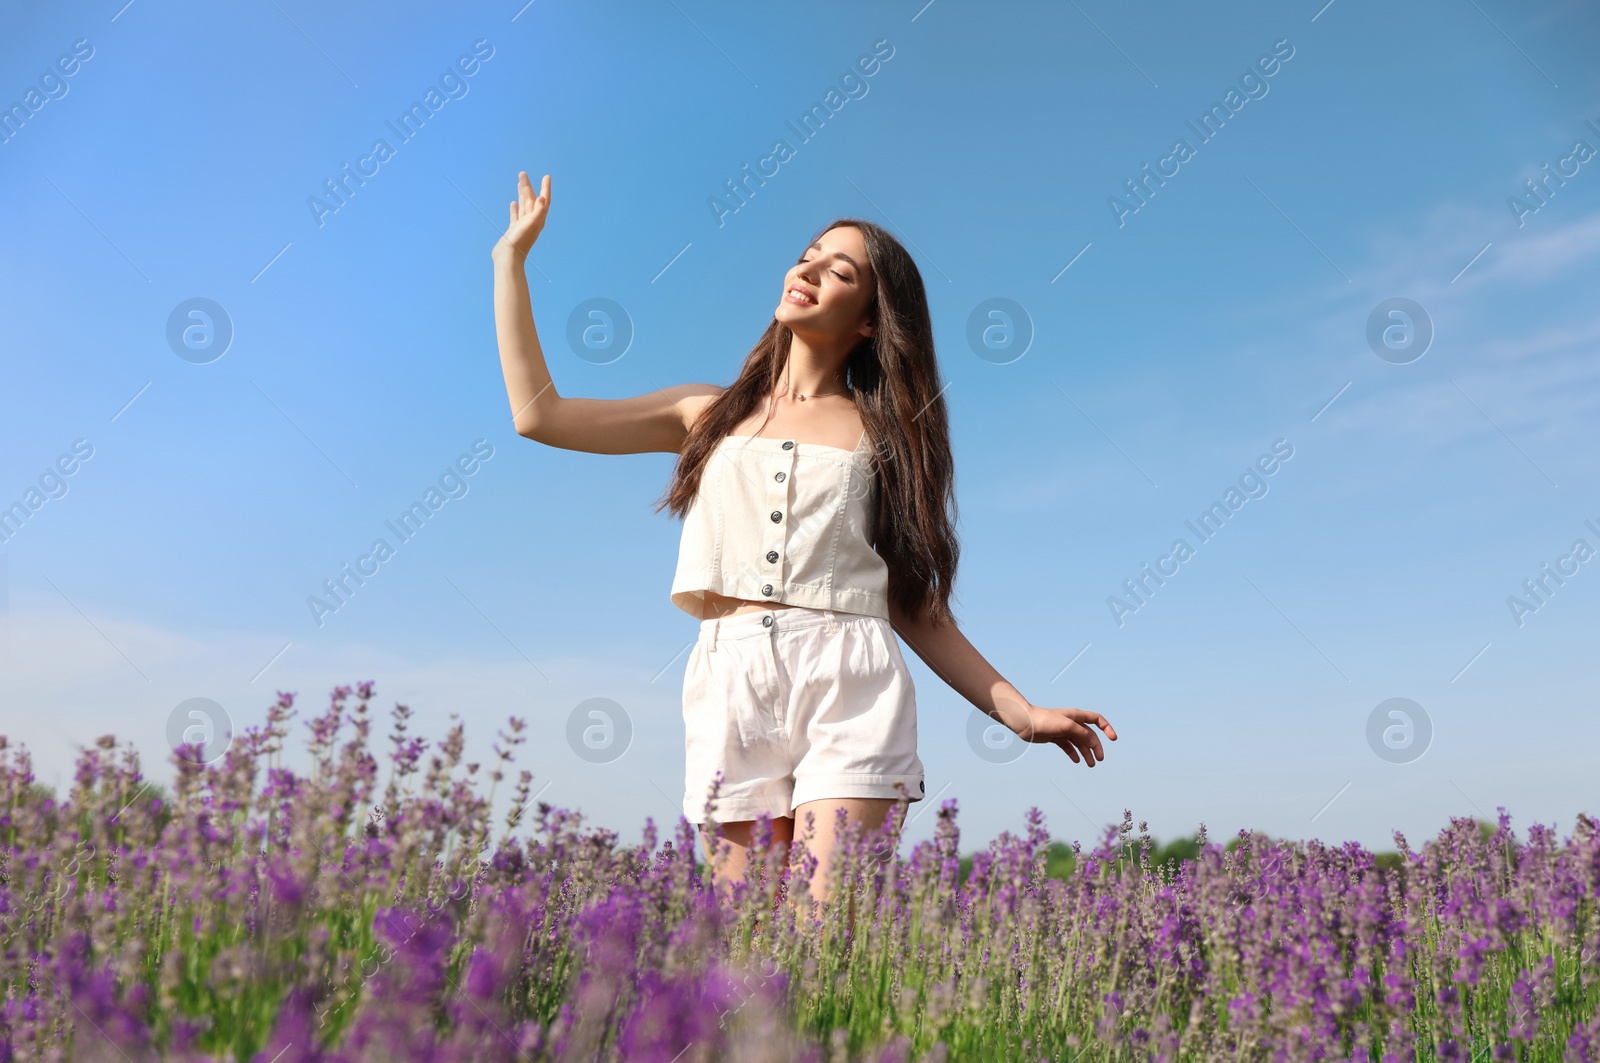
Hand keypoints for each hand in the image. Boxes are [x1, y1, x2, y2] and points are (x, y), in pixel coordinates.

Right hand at [493, 171, 549, 259]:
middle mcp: (532, 221)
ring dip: (522, 194)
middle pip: (531, 200)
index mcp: (538, 219)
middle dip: (528, 187)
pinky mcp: (514, 230)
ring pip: (523, 205)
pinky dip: (515, 208)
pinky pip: (516, 215)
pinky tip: (513, 203)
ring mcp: (523, 225)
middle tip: (523, 174)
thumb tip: (542, 198)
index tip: (546, 176)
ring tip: (519, 183)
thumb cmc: (520, 241)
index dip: (546, 188)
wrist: (508, 258)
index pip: (544, 200)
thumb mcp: (531, 224)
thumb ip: (538, 211)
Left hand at [994, 698, 1116, 766]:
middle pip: (1089, 735)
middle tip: (1099, 760)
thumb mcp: (1066, 726)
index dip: (1107, 728)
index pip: (1097, 719)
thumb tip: (1093, 743)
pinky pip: (1068, 746)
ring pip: (1079, 742)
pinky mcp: (1055, 737)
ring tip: (1090, 765)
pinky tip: (1077, 761)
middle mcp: (1072, 722)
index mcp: (1076, 716)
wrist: (1025, 722)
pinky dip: (1074, 753)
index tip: (1113, 739)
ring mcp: (1064, 730)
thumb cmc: (1045, 720)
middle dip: (1096, 747)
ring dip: (1086, 753)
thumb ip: (1081, 733)